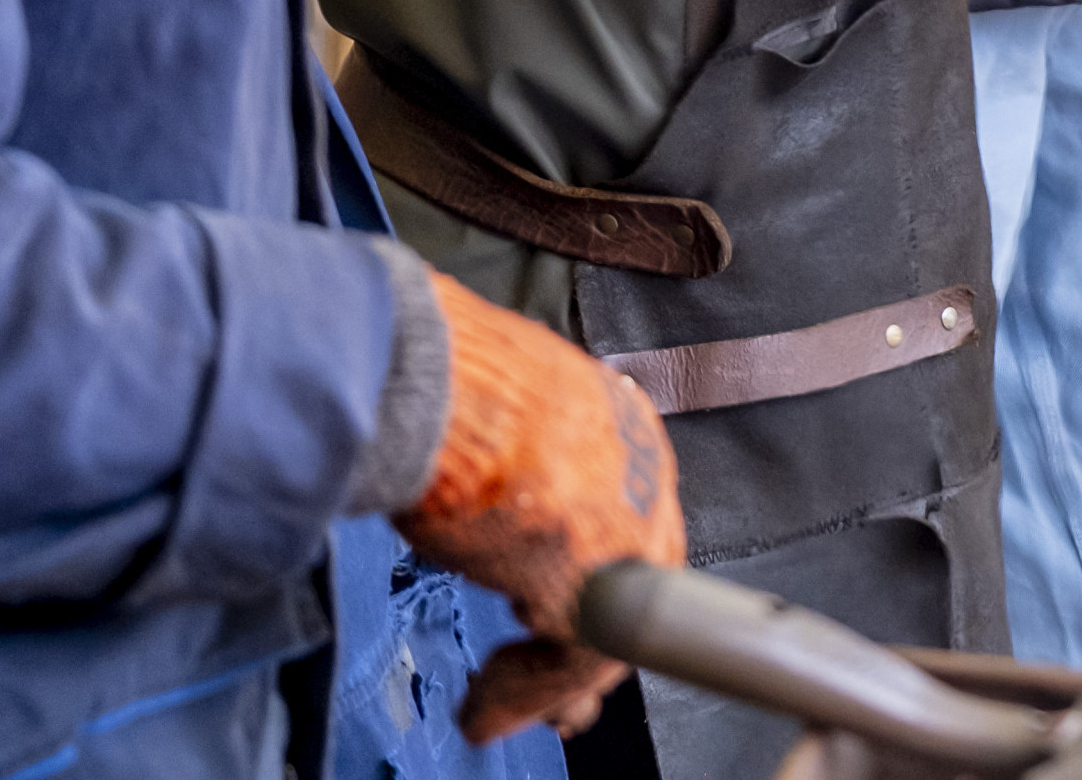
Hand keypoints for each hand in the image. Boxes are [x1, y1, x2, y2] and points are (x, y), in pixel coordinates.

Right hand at [397, 276, 685, 738]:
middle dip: (587, 634)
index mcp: (618, 415)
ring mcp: (629, 526)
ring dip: (551, 677)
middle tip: (550, 679)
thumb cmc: (446, 374)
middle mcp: (641, 468)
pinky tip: (484, 707)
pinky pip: (575, 660)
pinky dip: (525, 696)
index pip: (621, 509)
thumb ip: (514, 448)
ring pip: (607, 626)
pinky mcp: (599, 583)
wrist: (440, 380)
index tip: (546, 601)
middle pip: (630, 577)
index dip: (590, 566)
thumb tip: (489, 485)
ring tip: (500, 700)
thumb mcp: (495, 403)